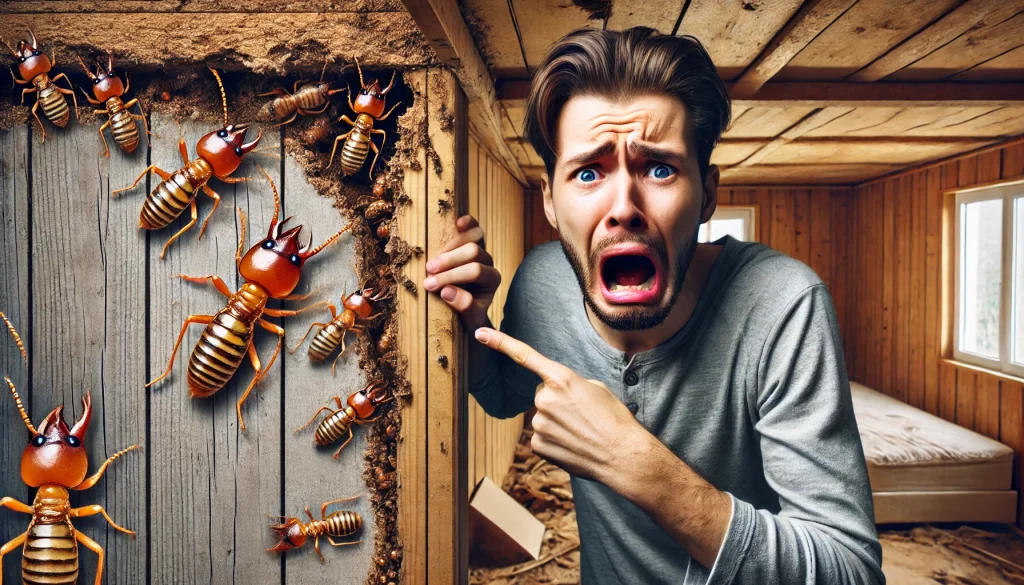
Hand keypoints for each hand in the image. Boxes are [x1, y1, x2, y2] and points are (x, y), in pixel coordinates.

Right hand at [424, 215, 500, 329]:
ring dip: (449, 247)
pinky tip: (457, 223)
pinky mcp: (472, 240)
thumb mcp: (470, 319)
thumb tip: (446, 292)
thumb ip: (464, 307)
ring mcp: (481, 249)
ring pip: (471, 238)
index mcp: (492, 279)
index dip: (452, 276)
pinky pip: (474, 227)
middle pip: (473, 252)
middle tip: (427, 271)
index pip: (475, 271)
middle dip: (449, 261)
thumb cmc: (468, 314)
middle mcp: (488, 262)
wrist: (467, 308)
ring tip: (430, 260)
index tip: (430, 285)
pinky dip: (467, 223)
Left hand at [473, 326, 645, 481]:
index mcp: (562, 379)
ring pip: (543, 416)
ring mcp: (539, 423)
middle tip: (582, 414)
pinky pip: (542, 436)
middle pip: (543, 394)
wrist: (623, 455)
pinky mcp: (538, 445)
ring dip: (557, 421)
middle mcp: (545, 399)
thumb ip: (570, 383)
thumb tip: (558, 392)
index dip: (500, 343)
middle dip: (558, 401)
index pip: (525, 356)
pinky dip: (555, 439)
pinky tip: (573, 444)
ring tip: (581, 430)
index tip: (480, 334)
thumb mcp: (596, 388)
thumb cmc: (615, 420)